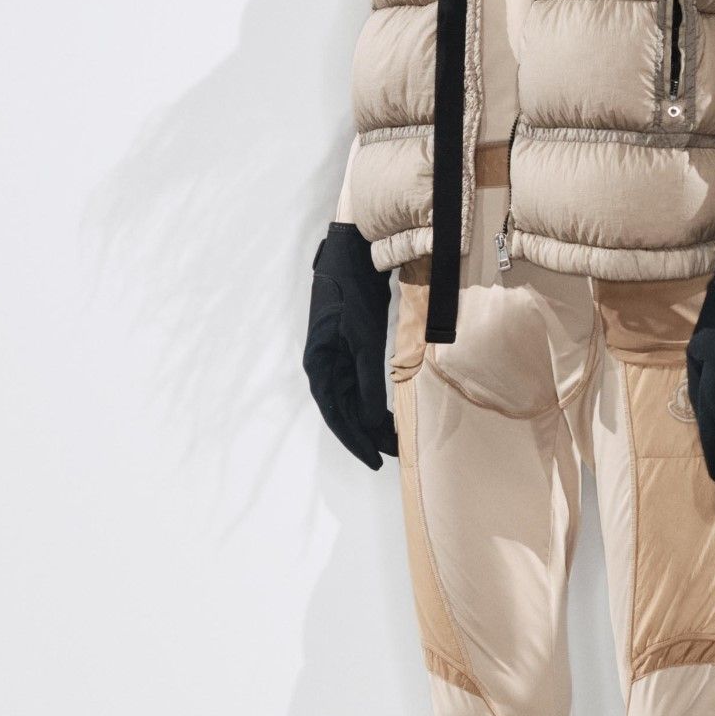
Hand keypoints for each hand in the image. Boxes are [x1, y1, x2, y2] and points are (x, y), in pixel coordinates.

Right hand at [302, 222, 397, 470]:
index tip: (375, 460)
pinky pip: (358, 382)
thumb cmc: (354, 293)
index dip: (355, 440)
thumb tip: (370, 418)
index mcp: (320, 364)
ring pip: (352, 398)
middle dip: (366, 434)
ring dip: (370, 419)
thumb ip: (368, 379)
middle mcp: (323, 364)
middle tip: (393, 454)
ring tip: (394, 437)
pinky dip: (372, 398)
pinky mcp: (347, 346)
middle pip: (344, 410)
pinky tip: (385, 409)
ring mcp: (334, 355)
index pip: (336, 414)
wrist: (354, 255)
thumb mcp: (364, 337)